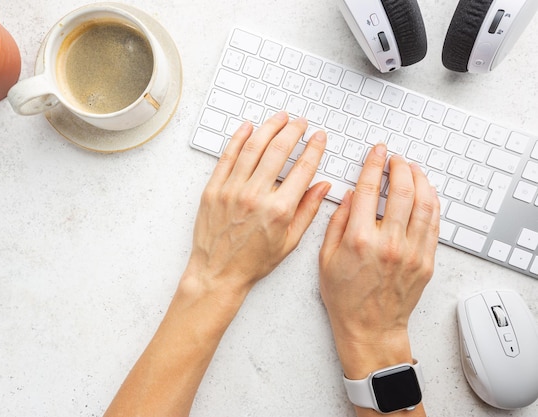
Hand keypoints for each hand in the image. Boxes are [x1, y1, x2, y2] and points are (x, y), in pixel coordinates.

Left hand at [185, 111, 329, 303]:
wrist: (218, 273)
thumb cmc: (253, 262)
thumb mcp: (289, 242)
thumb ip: (308, 211)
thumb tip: (323, 186)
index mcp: (279, 210)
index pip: (303, 169)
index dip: (314, 149)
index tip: (319, 138)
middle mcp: (255, 196)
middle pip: (279, 150)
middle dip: (293, 131)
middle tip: (301, 123)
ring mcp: (232, 190)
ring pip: (253, 147)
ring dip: (269, 128)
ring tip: (280, 118)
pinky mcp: (213, 189)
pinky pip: (227, 156)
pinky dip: (238, 138)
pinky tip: (249, 127)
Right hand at [318, 144, 439, 379]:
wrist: (369, 328)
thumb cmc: (345, 297)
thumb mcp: (326, 257)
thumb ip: (338, 222)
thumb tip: (352, 195)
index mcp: (359, 239)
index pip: (369, 188)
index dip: (373, 164)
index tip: (377, 152)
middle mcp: (388, 243)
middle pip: (402, 190)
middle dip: (400, 166)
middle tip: (396, 158)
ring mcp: (410, 252)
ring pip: (425, 204)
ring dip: (420, 180)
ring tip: (413, 170)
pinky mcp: (425, 262)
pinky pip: (434, 224)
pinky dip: (432, 203)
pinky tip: (425, 194)